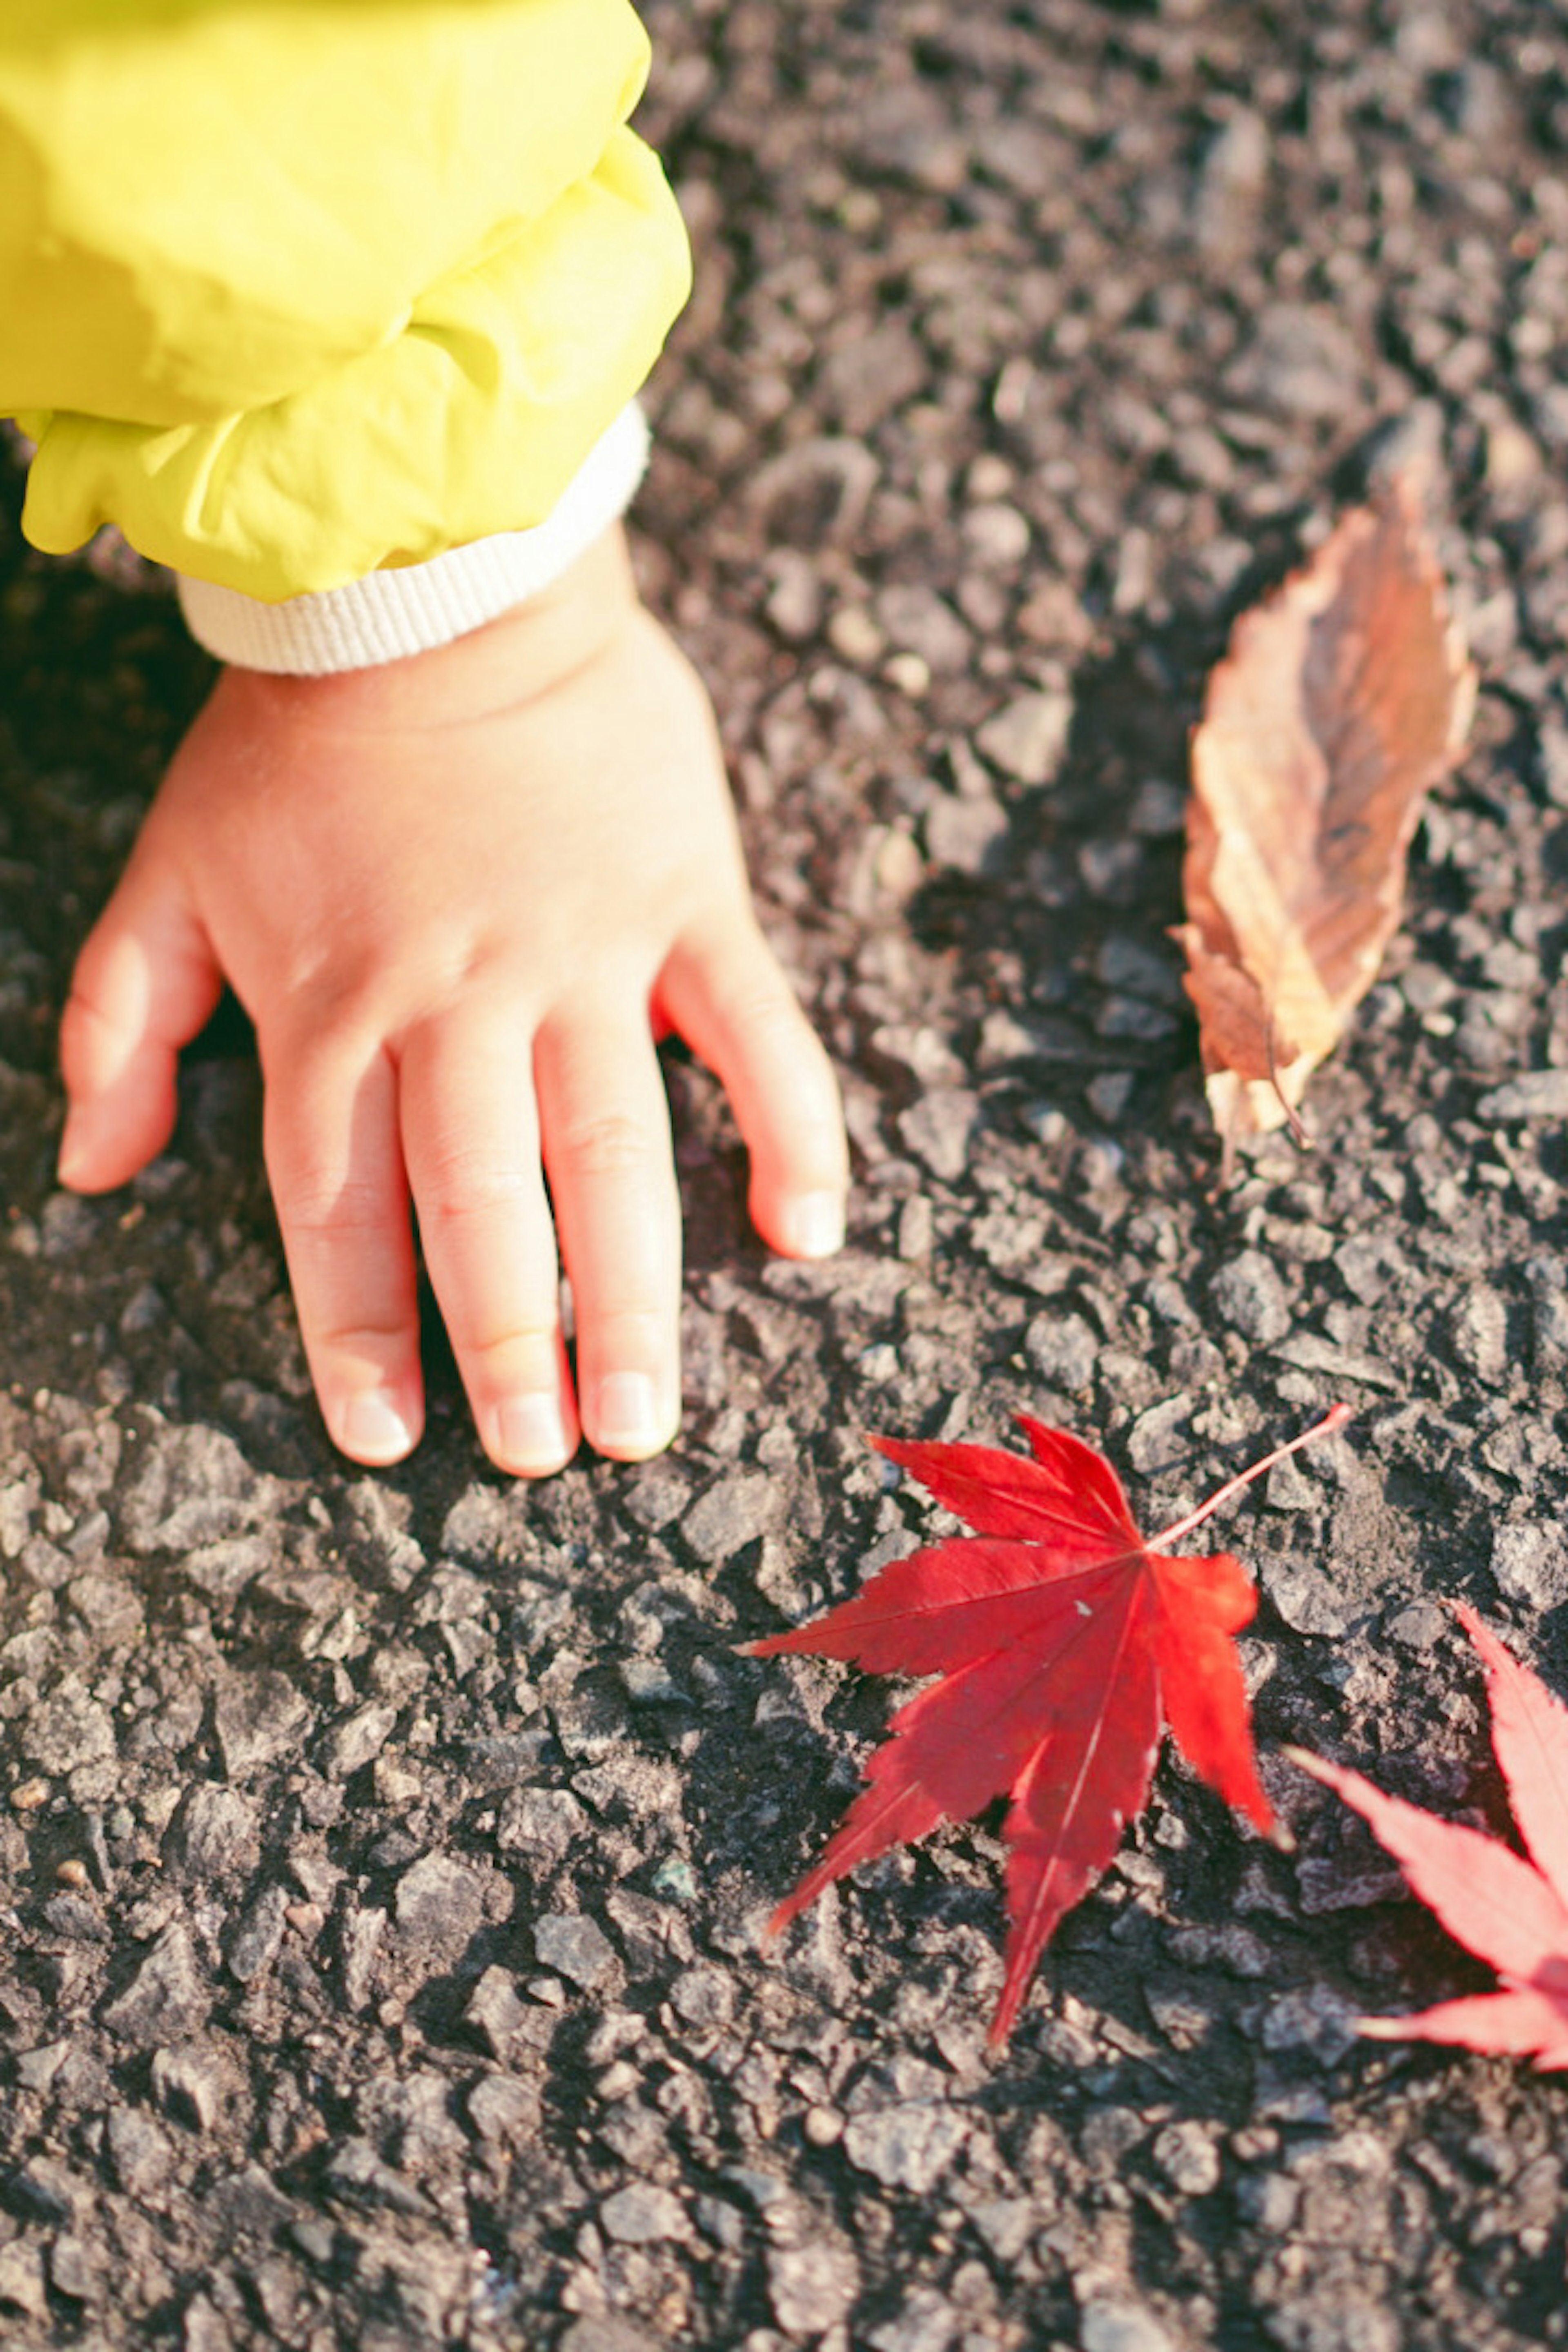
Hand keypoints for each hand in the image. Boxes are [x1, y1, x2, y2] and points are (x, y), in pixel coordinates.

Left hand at [57, 527, 846, 1472]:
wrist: (435, 583)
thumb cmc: (297, 744)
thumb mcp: (171, 873)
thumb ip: (119, 1025)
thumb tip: (94, 1174)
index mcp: (335, 1008)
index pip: (340, 1208)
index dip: (358, 1333)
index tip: (383, 1439)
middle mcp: (458, 1001)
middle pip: (483, 1203)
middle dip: (509, 1344)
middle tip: (539, 1456)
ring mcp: (582, 953)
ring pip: (613, 1150)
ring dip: (634, 1293)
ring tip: (645, 1418)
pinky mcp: (683, 902)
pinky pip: (752, 1031)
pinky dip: (790, 1128)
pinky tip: (804, 1233)